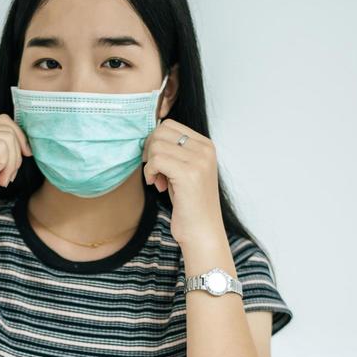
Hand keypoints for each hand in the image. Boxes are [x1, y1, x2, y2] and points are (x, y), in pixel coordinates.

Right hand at [0, 114, 32, 225]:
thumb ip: (3, 146)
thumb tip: (25, 136)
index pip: (2, 120)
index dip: (18, 138)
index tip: (21, 159)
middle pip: (7, 126)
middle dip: (16, 152)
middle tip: (9, 174)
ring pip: (7, 136)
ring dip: (11, 161)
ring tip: (3, 179)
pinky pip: (2, 146)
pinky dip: (5, 164)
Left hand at [141, 119, 223, 245]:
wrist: (202, 231)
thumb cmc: (190, 205)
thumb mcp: (185, 172)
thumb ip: (174, 153)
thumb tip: (149, 138)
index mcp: (206, 145)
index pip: (170, 125)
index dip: (155, 142)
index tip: (157, 163)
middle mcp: (205, 149)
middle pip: (161, 131)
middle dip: (150, 150)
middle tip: (154, 171)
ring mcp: (198, 160)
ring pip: (156, 145)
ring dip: (150, 164)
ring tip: (158, 181)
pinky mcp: (188, 173)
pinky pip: (156, 160)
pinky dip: (150, 172)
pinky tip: (157, 185)